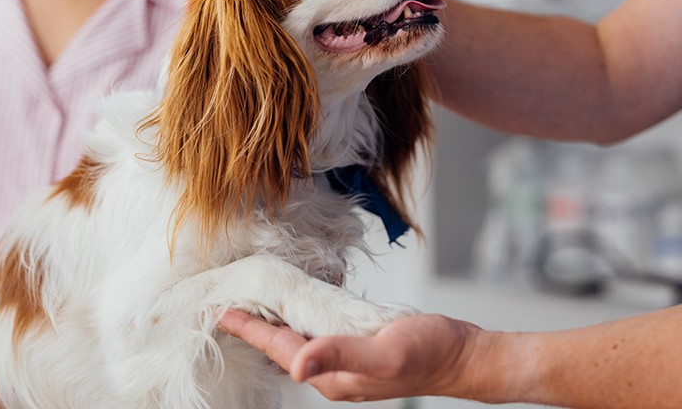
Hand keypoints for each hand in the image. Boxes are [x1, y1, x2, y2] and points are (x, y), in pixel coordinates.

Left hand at [218, 309, 494, 402]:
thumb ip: (340, 354)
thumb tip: (298, 364)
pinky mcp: (359, 352)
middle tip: (225, 306)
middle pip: (281, 349)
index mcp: (332, 375)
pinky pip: (319, 337)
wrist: (462, 357)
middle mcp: (334, 374)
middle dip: (252, 328)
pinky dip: (301, 322)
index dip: (248, 328)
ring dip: (273, 325)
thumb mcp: (383, 350)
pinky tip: (297, 311)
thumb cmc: (429, 353)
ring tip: (251, 307)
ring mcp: (347, 365)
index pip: (278, 349)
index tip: (219, 312)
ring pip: (298, 343)